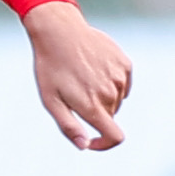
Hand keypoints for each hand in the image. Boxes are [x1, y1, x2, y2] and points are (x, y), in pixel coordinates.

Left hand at [25, 3, 131, 148]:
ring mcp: (119, 77)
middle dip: (96, 112)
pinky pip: (122, 82)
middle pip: (110, 116)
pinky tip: (93, 67)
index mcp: (92, 106)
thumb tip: (84, 145)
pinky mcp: (124, 63)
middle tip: (75, 93)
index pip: (115, 137)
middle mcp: (110, 93)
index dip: (106, 144)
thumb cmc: (50, 68)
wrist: (58, 30)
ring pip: (116, 99)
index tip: (93, 140)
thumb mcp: (51, 100)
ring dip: (103, 95)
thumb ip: (69, 126)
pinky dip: (111, 81)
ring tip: (82, 77)